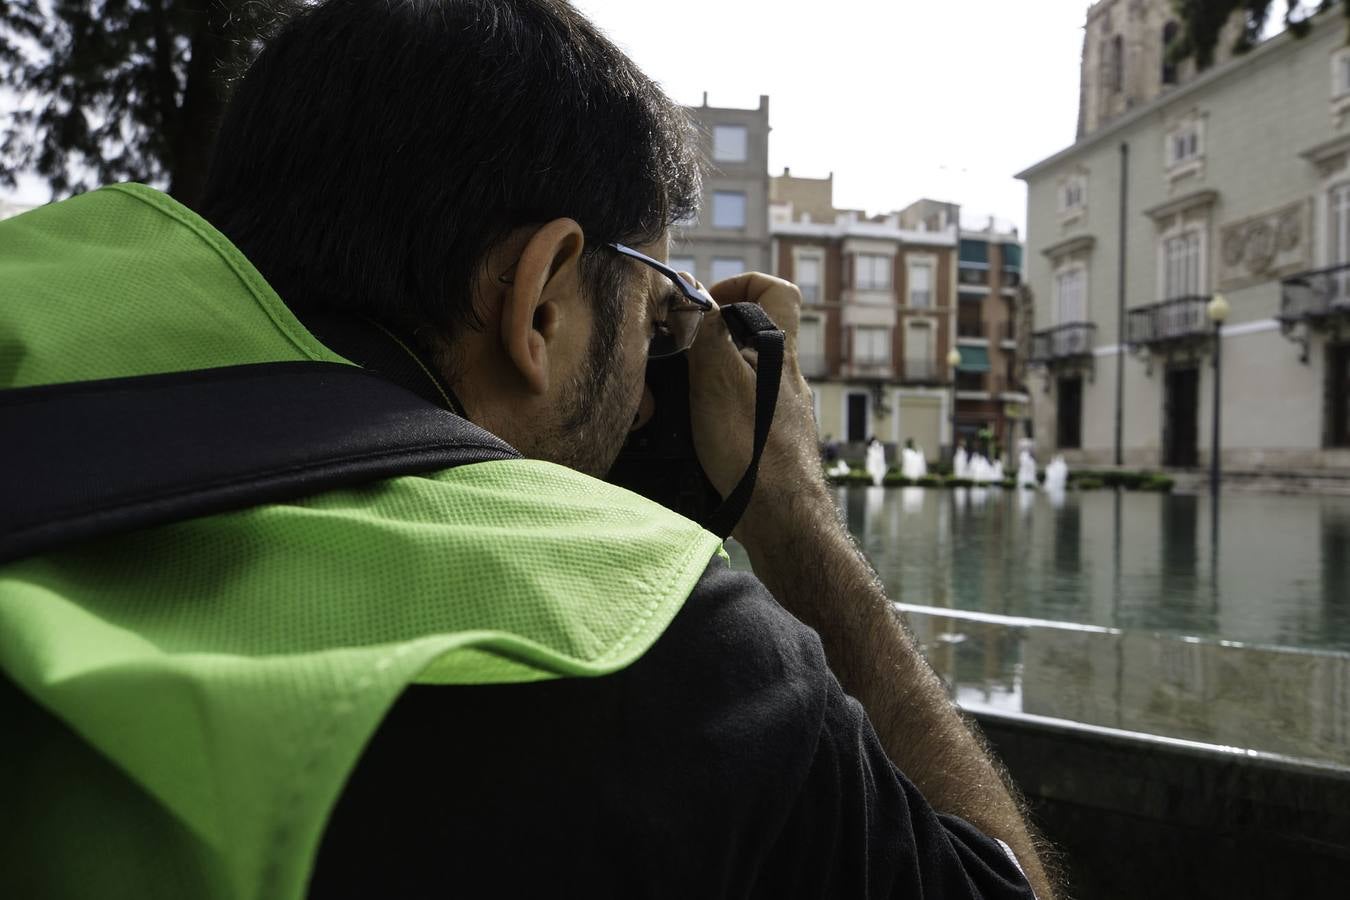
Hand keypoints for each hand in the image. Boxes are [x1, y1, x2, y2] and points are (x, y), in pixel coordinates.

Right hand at [685, 272, 829, 544]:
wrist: (782, 520)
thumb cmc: (754, 448)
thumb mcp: (719, 378)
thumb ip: (708, 334)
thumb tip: (698, 306)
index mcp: (780, 352)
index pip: (779, 291)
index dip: (744, 284)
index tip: (709, 303)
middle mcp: (785, 379)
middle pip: (749, 336)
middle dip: (709, 341)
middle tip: (678, 358)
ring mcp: (778, 413)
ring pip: (737, 378)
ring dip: (702, 384)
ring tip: (675, 402)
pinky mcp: (768, 444)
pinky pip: (734, 414)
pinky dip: (709, 417)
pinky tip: (690, 436)